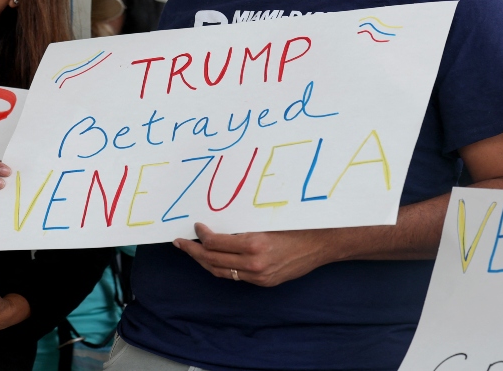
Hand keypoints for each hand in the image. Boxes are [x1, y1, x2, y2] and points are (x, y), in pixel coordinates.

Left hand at [173, 223, 338, 286]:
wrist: (321, 244)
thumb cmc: (296, 225)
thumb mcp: (267, 221)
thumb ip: (243, 228)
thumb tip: (218, 227)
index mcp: (254, 244)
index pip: (216, 243)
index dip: (201, 236)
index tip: (196, 227)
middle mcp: (254, 264)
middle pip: (213, 260)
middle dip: (193, 252)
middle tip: (181, 243)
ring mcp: (259, 276)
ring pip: (221, 272)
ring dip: (204, 262)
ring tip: (193, 253)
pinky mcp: (264, 282)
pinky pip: (236, 276)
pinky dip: (222, 268)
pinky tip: (216, 260)